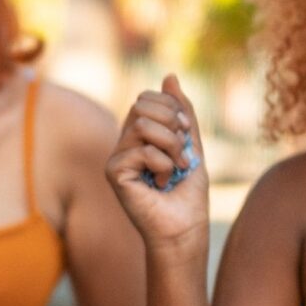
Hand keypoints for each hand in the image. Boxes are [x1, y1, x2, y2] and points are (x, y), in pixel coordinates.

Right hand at [107, 75, 209, 255]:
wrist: (185, 229)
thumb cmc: (188, 194)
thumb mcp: (191, 145)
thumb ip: (182, 113)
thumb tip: (170, 76)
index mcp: (139, 135)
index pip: (147, 98)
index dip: (172, 108)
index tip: (187, 132)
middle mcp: (123, 143)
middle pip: (142, 105)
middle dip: (172, 125)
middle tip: (182, 153)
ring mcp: (116, 157)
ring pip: (143, 125)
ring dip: (172, 147)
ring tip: (175, 170)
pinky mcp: (114, 173)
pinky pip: (141, 150)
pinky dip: (163, 165)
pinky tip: (161, 184)